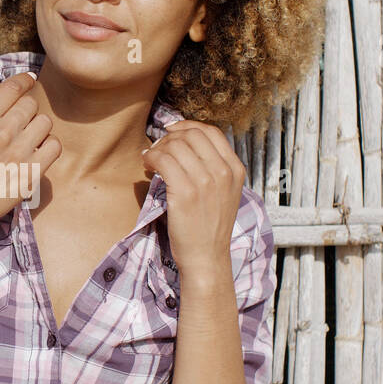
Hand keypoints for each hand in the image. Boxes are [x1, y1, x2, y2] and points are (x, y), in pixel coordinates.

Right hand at [0, 71, 61, 238]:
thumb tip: (14, 96)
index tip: (29, 82)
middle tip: (20, 127)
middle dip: (28, 112)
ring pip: (45, 122)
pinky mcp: (31, 172)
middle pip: (31, 104)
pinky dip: (49, 148)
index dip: (25, 81)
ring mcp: (18, 151)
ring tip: (28, 142)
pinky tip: (37, 154)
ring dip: (39, 130)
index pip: (13, 86)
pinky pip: (54, 146)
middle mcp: (1, 131)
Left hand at [140, 120, 244, 279]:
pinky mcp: (186, 192)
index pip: (211, 132)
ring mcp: (206, 182)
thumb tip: (185, 142)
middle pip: (192, 135)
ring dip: (158, 148)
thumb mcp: (223, 193)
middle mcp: (223, 172)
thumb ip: (213, 167)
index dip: (188, 127)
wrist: (206, 257)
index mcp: (235, 170)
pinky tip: (147, 166)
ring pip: (176, 145)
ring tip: (151, 159)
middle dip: (170, 137)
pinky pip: (163, 160)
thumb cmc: (208, 226)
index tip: (172, 132)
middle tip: (158, 149)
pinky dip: (151, 158)